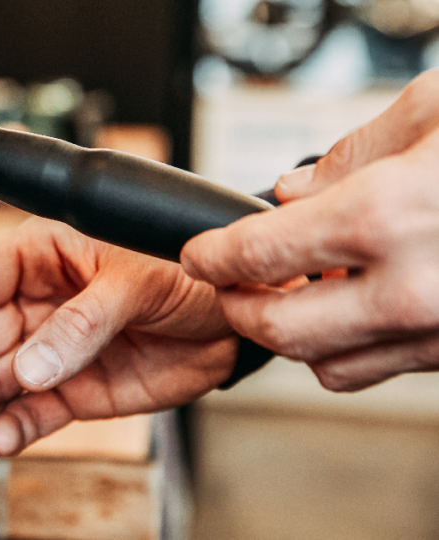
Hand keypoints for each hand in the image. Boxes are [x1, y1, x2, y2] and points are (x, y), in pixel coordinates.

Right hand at [0, 218, 237, 455]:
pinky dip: (16, 427)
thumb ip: (85, 321)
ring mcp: (52, 348)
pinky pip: (35, 412)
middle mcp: (36, 301)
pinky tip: (1, 438)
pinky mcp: (75, 389)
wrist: (239, 314)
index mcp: (39, 254)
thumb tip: (33, 366)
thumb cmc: (188, 267)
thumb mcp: (138, 280)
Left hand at [181, 69, 438, 391]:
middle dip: (240, 309)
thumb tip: (291, 191)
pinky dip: (355, 345)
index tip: (200, 252)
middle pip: (280, 332)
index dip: (213, 256)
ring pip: (330, 366)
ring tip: (295, 293)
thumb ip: (352, 155)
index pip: (258, 256)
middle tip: (228, 284)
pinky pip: (388, 368)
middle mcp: (416, 290)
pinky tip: (358, 303)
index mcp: (391, 218)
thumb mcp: (437, 113)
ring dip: (296, 336)